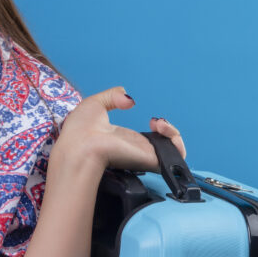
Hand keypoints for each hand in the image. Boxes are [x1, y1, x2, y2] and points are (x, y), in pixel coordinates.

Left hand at [52, 87, 186, 175]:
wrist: (80, 146)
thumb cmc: (80, 130)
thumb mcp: (94, 104)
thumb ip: (112, 96)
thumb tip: (128, 97)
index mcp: (123, 138)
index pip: (147, 138)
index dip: (156, 127)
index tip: (149, 118)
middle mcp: (136, 148)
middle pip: (164, 145)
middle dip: (168, 130)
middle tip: (156, 121)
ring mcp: (144, 155)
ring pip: (175, 151)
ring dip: (174, 133)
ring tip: (159, 123)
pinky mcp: (151, 160)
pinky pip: (177, 157)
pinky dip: (177, 141)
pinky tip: (162, 127)